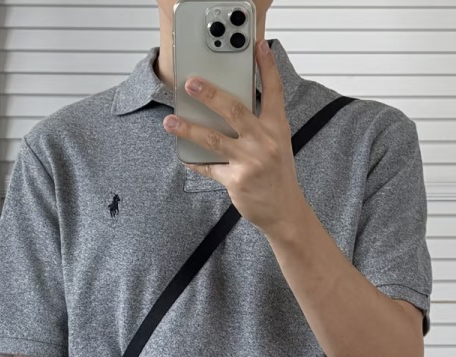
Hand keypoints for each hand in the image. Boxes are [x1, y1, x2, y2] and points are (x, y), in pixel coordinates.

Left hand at [162, 39, 304, 237]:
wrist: (284, 211)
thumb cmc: (277, 175)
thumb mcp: (276, 143)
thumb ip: (259, 123)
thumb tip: (230, 105)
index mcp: (276, 128)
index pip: (273, 91)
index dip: (267, 66)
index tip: (259, 45)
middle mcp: (264, 141)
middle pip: (234, 110)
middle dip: (210, 94)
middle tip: (190, 83)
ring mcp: (250, 161)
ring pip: (213, 139)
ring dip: (188, 129)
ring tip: (171, 121)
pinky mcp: (236, 181)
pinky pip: (209, 168)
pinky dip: (195, 161)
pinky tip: (183, 155)